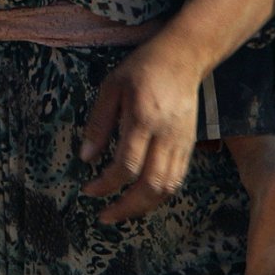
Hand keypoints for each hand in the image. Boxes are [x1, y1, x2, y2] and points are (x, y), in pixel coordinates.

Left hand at [78, 40, 202, 221]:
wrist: (183, 58)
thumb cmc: (142, 69)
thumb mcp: (111, 87)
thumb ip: (98, 124)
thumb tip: (85, 158)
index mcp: (143, 119)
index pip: (126, 165)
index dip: (106, 184)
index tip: (88, 190)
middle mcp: (166, 136)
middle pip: (151, 185)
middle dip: (126, 207)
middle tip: (104, 216)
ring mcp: (182, 142)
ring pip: (168, 187)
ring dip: (143, 207)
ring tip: (120, 212)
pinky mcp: (189, 145)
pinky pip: (178, 180)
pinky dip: (159, 196)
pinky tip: (141, 199)